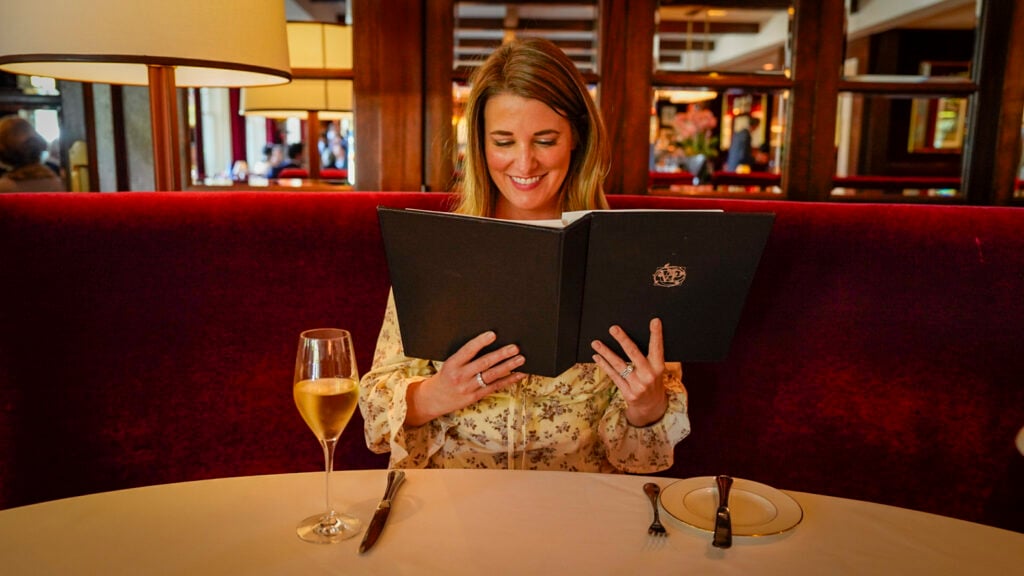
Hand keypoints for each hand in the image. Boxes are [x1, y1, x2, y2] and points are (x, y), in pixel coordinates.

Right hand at [406, 330, 526, 426]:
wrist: (434, 399)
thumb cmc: (446, 376)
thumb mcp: (450, 363)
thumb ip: (466, 356)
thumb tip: (489, 342)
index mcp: (452, 364)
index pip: (468, 351)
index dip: (480, 342)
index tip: (493, 334)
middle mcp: (460, 376)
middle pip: (484, 363)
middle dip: (501, 355)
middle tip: (515, 347)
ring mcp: (468, 388)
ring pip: (492, 375)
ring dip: (508, 366)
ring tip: (520, 359)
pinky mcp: (475, 396)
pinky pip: (495, 387)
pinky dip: (508, 380)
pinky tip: (519, 374)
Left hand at [591, 318, 668, 426]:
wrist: (652, 407)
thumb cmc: (653, 382)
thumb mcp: (657, 369)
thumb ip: (651, 356)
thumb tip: (635, 336)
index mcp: (658, 367)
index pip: (657, 348)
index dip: (656, 334)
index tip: (654, 321)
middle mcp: (648, 375)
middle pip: (634, 354)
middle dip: (622, 340)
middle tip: (613, 328)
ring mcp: (637, 385)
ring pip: (619, 365)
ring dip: (606, 352)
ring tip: (596, 343)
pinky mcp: (627, 393)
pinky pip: (613, 376)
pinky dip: (604, 365)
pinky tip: (597, 357)